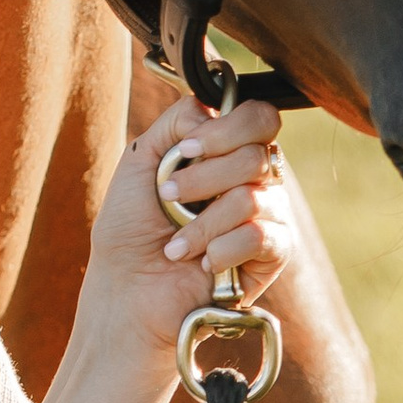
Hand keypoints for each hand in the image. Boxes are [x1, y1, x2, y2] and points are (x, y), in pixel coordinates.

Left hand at [79, 97, 291, 360]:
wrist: (128, 288)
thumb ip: (177, 121)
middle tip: (168, 199)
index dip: (227, 128)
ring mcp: (269, 216)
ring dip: (202, 223)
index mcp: (228, 151)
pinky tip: (203, 264)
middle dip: (202, 178)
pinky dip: (222, 249)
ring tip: (176, 245)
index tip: (187, 149)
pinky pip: (261, 236)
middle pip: (256, 154)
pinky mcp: (274, 255)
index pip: (259, 117)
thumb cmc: (131, 228)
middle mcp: (255, 178)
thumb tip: (214, 113)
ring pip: (252, 197)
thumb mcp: (141, 159)